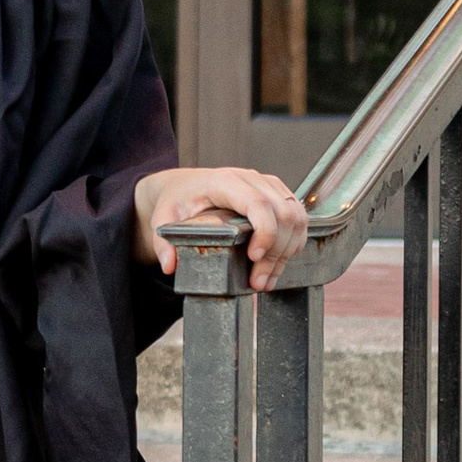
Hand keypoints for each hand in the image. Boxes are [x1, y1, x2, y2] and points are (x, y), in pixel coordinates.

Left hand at [134, 166, 308, 296]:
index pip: (258, 202)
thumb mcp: (163, 218)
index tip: (254, 257)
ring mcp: (269, 185)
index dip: (265, 231)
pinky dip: (293, 244)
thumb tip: (170, 266)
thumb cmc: (179, 199)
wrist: (187, 185)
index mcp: (225, 181)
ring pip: (296, 217)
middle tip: (259, 282)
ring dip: (287, 252)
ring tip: (267, 279)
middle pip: (283, 214)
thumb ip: (162, 242)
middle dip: (276, 253)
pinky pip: (299, 219)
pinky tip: (277, 264)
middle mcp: (252, 179)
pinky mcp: (278, 195)